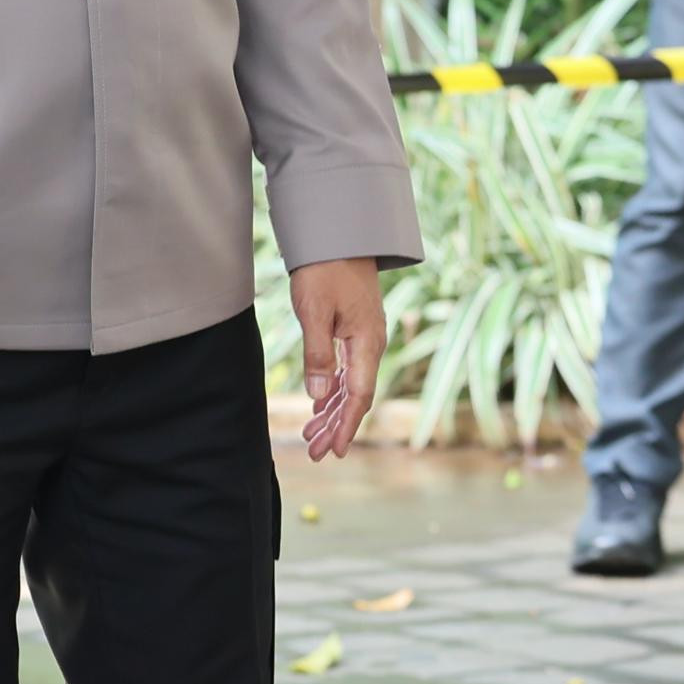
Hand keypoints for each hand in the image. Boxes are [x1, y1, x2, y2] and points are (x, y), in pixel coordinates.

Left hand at [290, 257, 389, 460]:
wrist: (339, 231)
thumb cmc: (325, 268)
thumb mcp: (314, 311)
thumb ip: (318, 355)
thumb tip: (318, 397)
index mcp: (367, 342)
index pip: (359, 395)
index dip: (346, 426)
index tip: (334, 451)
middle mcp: (371, 342)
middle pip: (356, 395)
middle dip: (337, 425)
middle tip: (316, 452)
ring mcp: (365, 334)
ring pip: (351, 383)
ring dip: (332, 410)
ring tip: (312, 434)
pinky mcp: (355, 326)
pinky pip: (347, 367)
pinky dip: (332, 388)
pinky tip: (320, 402)